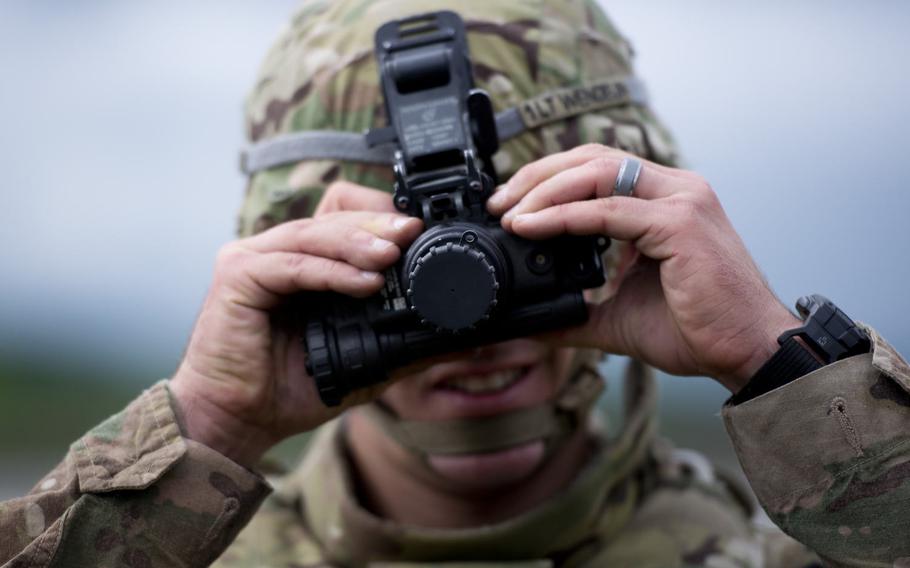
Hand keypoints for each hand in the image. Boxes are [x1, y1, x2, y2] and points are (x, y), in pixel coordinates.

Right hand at [170, 182, 422, 466]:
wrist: (238, 422)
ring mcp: (252, 259)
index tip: (420, 232)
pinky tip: (365, 281)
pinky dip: (331, 271)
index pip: (343, 224)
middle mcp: (275, 253)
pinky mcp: (237, 276)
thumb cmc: (290, 390)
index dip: (379, 221)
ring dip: (358, 242)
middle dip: (376, 225)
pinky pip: (293, 265)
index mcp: (301, 264)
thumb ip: (401, 342)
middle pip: (331, 221)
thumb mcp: (361, 359)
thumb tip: (455, 336)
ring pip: (314, 235)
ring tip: (394, 253)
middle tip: (413, 232)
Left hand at [487, 144, 799, 392]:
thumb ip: (579, 308)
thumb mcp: (619, 315)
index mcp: (664, 200)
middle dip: (538, 176)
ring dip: (545, 190)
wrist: (745, 354)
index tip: (510, 207)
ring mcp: (681, 201)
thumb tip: (534, 320)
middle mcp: (675, 189)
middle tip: (499, 204)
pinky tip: (533, 227)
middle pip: (593, 158)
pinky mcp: (681, 224)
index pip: (598, 168)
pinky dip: (565, 217)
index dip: (549, 179)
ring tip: (511, 214)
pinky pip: (610, 211)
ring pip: (599, 173)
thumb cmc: (696, 329)